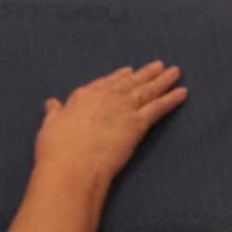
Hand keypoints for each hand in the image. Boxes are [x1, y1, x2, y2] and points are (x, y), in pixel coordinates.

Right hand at [35, 62, 183, 183]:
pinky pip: (159, 107)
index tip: (130, 71)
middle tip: (160, 66)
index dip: (120, 77)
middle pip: (131, 83)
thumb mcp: (49, 127)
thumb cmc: (56, 150)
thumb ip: (54, 113)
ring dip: (163, 81)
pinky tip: (183, 93)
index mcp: (84, 96)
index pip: (106, 82)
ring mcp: (124, 108)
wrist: (73, 165)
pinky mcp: (139, 123)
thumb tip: (51, 102)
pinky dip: (172, 99)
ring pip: (148, 90)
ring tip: (175, 72)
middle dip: (146, 74)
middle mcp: (107, 97)